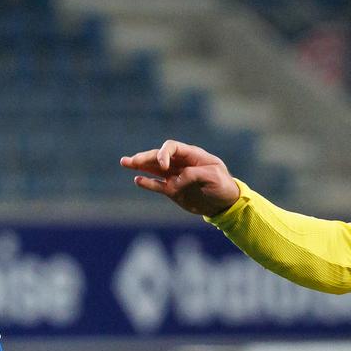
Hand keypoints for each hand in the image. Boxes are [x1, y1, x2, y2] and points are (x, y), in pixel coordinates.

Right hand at [119, 140, 241, 217]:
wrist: (225, 203)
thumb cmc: (223, 185)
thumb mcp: (214, 176)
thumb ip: (194, 174)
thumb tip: (175, 181)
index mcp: (191, 155)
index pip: (171, 147)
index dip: (163, 154)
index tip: (162, 166)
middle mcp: (180, 163)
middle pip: (158, 156)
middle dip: (144, 157)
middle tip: (130, 160)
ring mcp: (175, 176)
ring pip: (154, 169)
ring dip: (140, 165)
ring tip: (125, 162)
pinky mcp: (173, 190)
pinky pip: (158, 185)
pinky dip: (148, 182)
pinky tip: (137, 180)